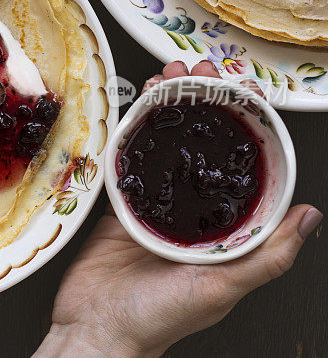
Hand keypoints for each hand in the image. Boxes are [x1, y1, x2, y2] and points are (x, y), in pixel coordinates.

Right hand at [35, 61, 322, 356]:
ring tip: (169, 77)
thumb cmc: (158, 318)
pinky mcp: (119, 208)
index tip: (243, 93)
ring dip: (168, 110)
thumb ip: (266, 257)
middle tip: (201, 71)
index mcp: (222, 234)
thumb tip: (309, 216)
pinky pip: (127, 164)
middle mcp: (191, 216)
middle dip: (204, 106)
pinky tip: (136, 109)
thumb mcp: (220, 289)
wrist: (95, 329)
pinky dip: (131, 135)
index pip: (243, 171)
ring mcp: (153, 209)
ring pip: (163, 148)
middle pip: (202, 150)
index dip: (246, 128)